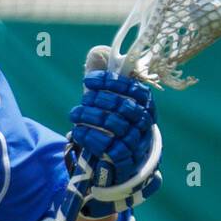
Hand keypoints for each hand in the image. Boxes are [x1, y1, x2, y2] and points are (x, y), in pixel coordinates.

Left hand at [67, 45, 161, 213]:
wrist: (115, 168)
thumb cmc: (110, 129)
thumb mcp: (107, 104)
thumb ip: (103, 80)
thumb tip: (97, 52)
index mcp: (145, 105)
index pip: (134, 88)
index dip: (111, 82)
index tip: (89, 81)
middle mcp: (145, 124)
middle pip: (124, 106)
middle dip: (99, 100)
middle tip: (81, 101)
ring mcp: (137, 144)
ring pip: (115, 125)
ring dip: (91, 117)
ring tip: (75, 115)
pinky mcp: (125, 163)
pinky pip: (109, 148)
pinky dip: (91, 137)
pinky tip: (78, 132)